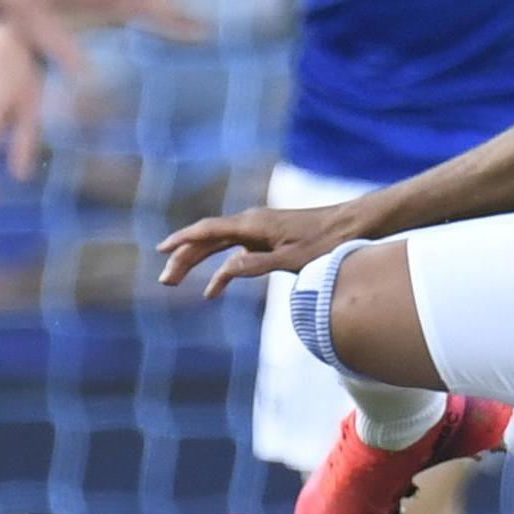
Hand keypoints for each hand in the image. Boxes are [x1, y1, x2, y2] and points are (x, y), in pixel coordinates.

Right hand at [157, 202, 362, 296]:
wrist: (352, 224)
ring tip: (175, 282)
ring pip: (219, 246)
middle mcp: (251, 223)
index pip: (207, 230)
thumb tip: (226, 270)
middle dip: (184, 258)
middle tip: (165, 280)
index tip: (160, 249)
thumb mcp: (293, 260)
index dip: (182, 240)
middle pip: (207, 239)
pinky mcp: (268, 238)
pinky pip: (236, 252)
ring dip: (198, 263)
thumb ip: (258, 265)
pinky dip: (223, 268)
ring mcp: (259, 230)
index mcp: (253, 224)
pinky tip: (214, 289)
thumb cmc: (326, 242)